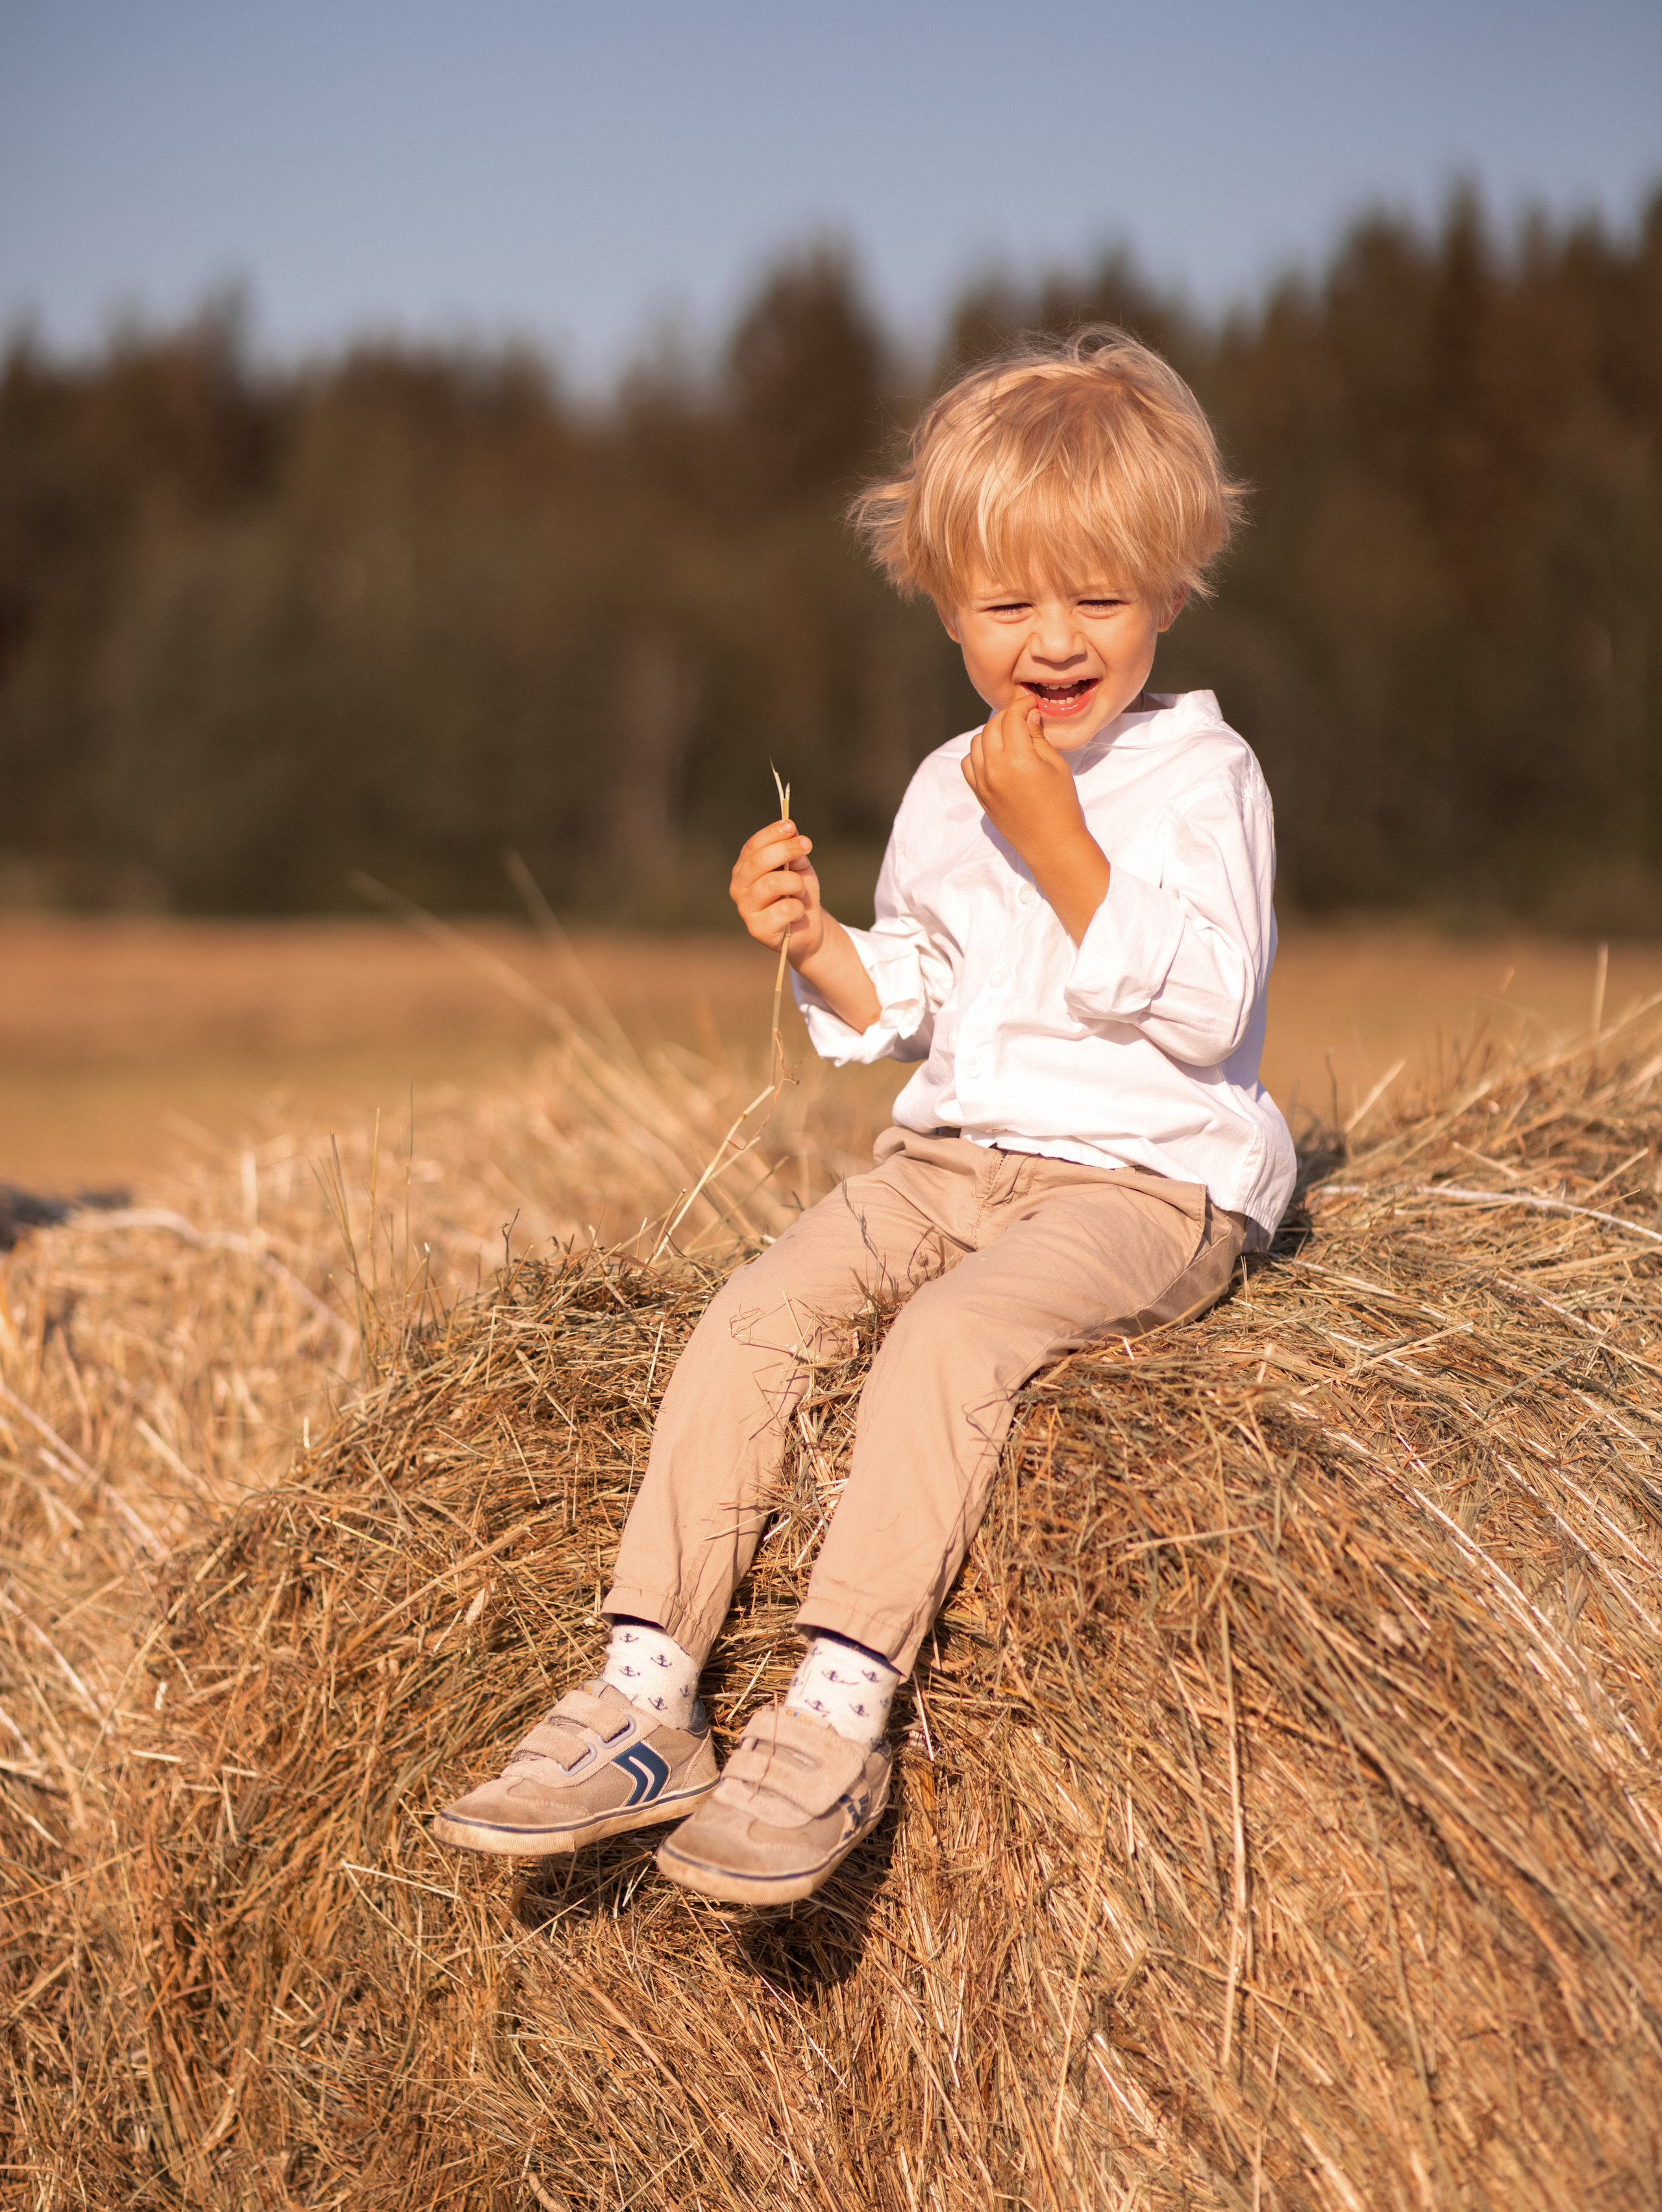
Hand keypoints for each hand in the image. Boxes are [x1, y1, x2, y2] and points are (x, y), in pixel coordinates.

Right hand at [730, 817, 823, 961]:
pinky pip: (784, 908)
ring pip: (772, 884)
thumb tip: (792, 830)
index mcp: (745, 869)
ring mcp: (745, 909)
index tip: (790, 826)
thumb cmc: (798, 894)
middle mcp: (739, 887)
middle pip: (758, 862)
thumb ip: (794, 852)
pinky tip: (797, 912)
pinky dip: (799, 907)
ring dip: (796, 883)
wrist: (807, 928)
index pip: (752, 847)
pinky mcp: (757, 929)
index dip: (771, 834)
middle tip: (807, 845)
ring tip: (801, 890)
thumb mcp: (799, 868)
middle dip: (785, 849)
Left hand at [961, 701, 1110, 944]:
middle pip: (992, 726)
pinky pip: (968, 764)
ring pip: (977, 742)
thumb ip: (1038, 737)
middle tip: (1022, 716)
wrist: (1051, 843)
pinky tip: (995, 754)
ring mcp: (983, 782)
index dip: (1022, 704)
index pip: (1012, 718)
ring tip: (1009, 735)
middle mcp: (995, 768)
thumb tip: (1029, 714)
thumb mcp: (1056, 765)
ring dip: (991, 732)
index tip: (1031, 702)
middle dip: (1007, 716)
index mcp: (1018, 758)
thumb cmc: (1061, 804)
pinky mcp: (979, 794)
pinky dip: (978, 753)